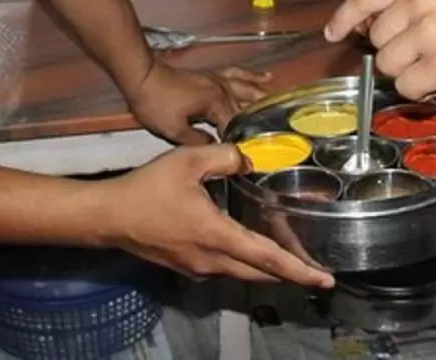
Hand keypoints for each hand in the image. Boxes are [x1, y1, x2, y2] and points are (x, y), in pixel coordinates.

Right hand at [102, 143, 334, 287]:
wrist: (110, 216)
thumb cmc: (149, 188)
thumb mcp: (189, 160)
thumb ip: (226, 156)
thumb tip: (249, 158)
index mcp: (216, 235)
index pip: (266, 258)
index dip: (298, 269)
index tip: (324, 279)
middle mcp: (211, 260)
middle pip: (260, 273)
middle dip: (291, 273)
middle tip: (317, 268)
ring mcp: (199, 268)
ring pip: (244, 273)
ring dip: (269, 267)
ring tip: (293, 255)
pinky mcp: (189, 267)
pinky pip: (227, 268)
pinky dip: (248, 262)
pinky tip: (253, 245)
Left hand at [127, 61, 271, 145]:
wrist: (142, 78)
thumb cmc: (156, 104)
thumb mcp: (174, 131)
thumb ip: (199, 141)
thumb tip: (217, 147)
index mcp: (216, 103)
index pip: (236, 126)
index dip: (242, 141)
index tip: (250, 155)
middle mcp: (222, 89)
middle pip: (246, 106)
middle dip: (259, 121)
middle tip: (276, 133)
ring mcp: (218, 80)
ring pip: (247, 88)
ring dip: (262, 96)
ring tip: (278, 103)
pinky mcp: (212, 76)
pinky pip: (237, 74)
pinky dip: (251, 76)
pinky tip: (262, 77)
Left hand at [324, 0, 435, 98]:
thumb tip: (380, 16)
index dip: (345, 16)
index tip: (333, 31)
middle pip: (378, 37)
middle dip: (395, 51)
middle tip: (426, 51)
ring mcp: (430, 30)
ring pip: (389, 64)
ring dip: (409, 71)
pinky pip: (408, 86)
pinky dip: (422, 89)